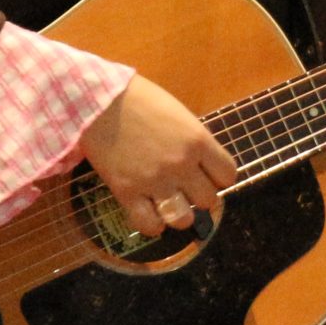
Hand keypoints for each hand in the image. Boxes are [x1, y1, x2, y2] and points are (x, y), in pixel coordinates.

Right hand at [79, 74, 238, 237]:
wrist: (98, 100)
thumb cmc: (139, 99)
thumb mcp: (178, 114)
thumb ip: (193, 141)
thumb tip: (201, 164)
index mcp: (198, 141)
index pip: (228, 175)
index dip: (219, 177)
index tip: (206, 175)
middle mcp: (182, 165)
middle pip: (208, 200)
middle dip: (198, 195)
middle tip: (184, 188)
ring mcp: (155, 181)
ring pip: (184, 219)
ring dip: (179, 214)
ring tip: (169, 204)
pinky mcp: (128, 193)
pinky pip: (150, 225)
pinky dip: (153, 225)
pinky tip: (149, 213)